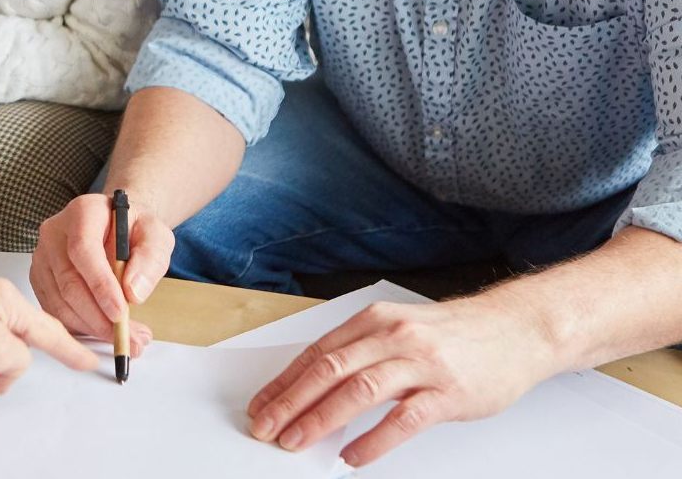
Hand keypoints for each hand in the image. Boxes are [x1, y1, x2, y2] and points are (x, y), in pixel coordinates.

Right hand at [29, 193, 166, 356]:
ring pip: (59, 301)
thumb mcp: (156, 236)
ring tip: (125, 339)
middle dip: (98, 317)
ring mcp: (43, 256)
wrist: (116, 227)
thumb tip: (133, 292)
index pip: (83, 249)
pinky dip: (79, 328)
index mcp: (83, 212)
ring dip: (91, 328)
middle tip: (129, 338)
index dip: (100, 285)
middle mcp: (54, 232)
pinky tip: (103, 331)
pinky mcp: (40, 278)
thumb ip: (150, 259)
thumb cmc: (134, 229)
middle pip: (68, 281)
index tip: (121, 314)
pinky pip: (54, 310)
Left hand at [247, 293, 558, 466]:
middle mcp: (392, 337)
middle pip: (329, 371)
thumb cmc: (453, 335)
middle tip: (266, 428)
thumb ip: (361, 352)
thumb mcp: (399, 328)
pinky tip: (352, 457)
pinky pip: (402, 419)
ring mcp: (421, 363)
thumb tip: (314, 387)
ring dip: (320, 419)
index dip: (284, 382)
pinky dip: (373, 441)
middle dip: (290, 402)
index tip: (262, 405)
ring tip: (296, 442)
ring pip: (359, 391)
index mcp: (374, 320)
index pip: (317, 353)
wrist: (516, 330)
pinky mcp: (448, 392)